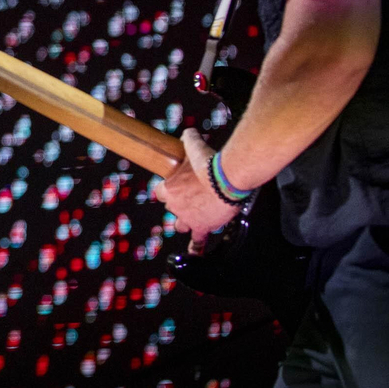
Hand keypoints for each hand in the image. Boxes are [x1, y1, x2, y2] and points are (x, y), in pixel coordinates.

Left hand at [153, 128, 240, 254]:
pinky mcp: (203, 226)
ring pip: (180, 224)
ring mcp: (188, 218)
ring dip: (183, 221)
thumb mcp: (194, 146)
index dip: (169, 189)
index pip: (161, 192)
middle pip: (171, 207)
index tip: (177, 185)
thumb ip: (188, 139)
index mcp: (169, 189)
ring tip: (191, 218)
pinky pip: (197, 241)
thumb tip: (188, 133)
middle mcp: (175, 206)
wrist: (227, 177)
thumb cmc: (209, 162)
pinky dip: (195, 248)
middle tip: (191, 196)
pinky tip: (193, 254)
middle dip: (179, 203)